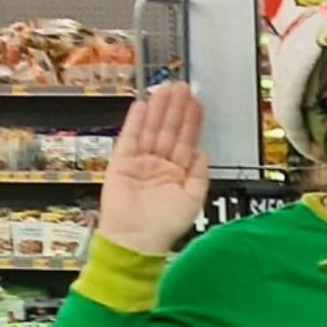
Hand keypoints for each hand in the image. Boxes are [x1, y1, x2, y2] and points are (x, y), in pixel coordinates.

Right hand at [98, 83, 209, 256]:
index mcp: (179, 173)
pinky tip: (142, 105)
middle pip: (169, 131)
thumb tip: (205, 153)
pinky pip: (129, 138)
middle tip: (182, 87)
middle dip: (176, 109)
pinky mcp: (122, 162)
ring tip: (165, 89)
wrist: (136, 239)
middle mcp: (160, 164)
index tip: (196, 103)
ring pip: (152, 130)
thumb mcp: (193, 201)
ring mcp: (141, 162)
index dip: (191, 122)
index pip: (187, 141)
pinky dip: (135, 122)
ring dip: (158, 110)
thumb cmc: (165, 226)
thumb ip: (200, 176)